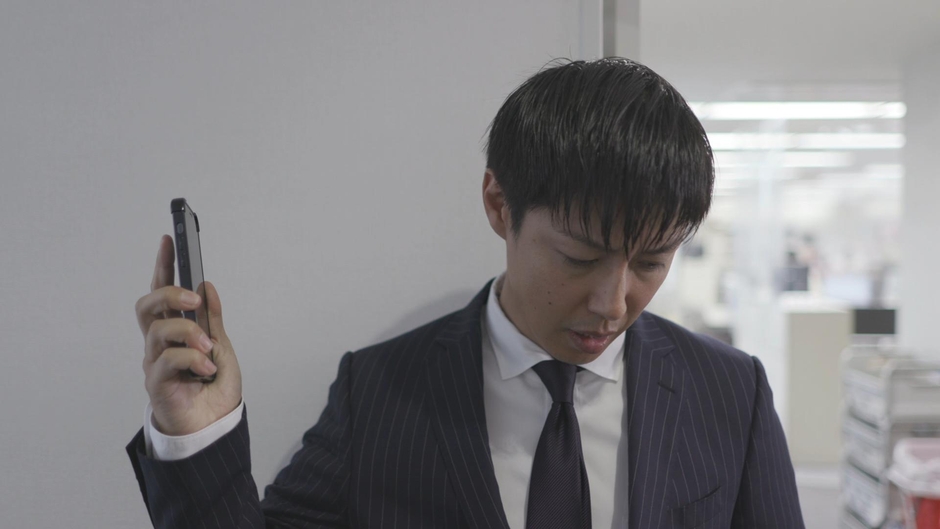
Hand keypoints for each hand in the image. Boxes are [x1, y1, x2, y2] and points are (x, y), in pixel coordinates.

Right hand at [135, 235, 241, 435]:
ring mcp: (155, 362)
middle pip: (147, 305)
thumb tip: (207, 286)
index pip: (163, 292)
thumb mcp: (222, 347)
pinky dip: (191, 358)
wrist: (214, 426)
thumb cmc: (214, 388)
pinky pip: (166, 360)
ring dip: (189, 332)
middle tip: (194, 300)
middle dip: (169, 293)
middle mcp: (159, 343)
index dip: (163, 265)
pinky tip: (205, 368)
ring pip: (158, 330)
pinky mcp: (156, 383)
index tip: (169, 240)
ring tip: (209, 347)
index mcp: (174, 331)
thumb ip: (212, 320)